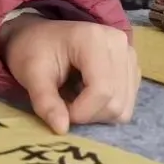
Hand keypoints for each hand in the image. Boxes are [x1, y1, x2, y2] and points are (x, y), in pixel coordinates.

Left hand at [0, 17, 139, 134]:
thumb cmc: (32, 50)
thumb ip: (45, 101)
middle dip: (87, 114)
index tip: (59, 111)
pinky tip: (86, 95)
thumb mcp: (31, 74)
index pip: (101, 90)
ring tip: (74, 98)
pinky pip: (127, 103)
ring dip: (97, 114)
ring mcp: (129, 55)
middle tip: (63, 105)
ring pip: (124, 107)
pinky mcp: (132, 68)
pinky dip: (105, 108)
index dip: (81, 112)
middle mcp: (119, 43)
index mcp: (93, 38)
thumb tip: (62, 129)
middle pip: (115, 102)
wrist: (39, 34)